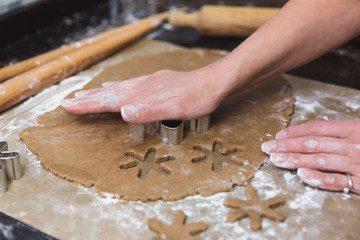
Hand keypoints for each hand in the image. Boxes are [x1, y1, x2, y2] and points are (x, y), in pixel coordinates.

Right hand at [62, 62, 231, 123]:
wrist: (213, 82)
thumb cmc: (197, 98)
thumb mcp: (176, 109)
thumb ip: (148, 112)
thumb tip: (122, 113)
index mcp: (142, 96)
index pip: (109, 102)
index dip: (88, 105)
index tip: (69, 107)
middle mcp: (142, 88)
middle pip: (108, 93)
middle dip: (87, 99)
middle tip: (68, 102)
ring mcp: (148, 83)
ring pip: (117, 87)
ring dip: (98, 92)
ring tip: (84, 94)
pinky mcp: (156, 81)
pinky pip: (129, 83)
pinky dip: (116, 86)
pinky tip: (114, 85)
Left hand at [261, 120, 359, 193]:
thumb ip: (339, 133)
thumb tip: (307, 134)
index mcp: (351, 129)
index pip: (315, 128)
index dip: (293, 132)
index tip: (277, 136)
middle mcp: (352, 145)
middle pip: (312, 143)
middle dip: (286, 145)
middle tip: (267, 148)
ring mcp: (355, 164)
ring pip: (318, 160)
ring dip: (294, 160)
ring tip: (275, 160)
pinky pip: (335, 181)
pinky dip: (317, 177)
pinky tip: (300, 174)